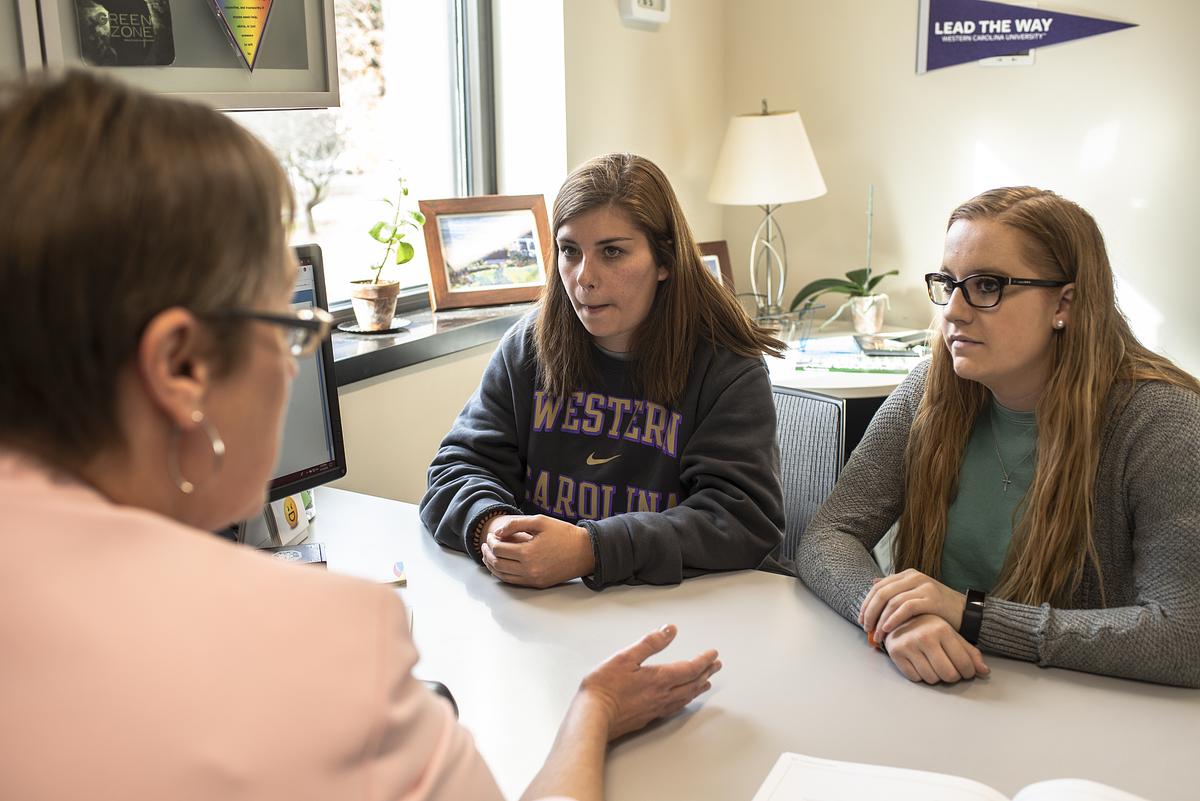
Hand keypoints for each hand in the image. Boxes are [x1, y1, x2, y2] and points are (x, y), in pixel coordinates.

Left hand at [480, 514, 595, 588]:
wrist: (585, 552)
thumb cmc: (564, 534)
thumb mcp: (540, 521)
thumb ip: (516, 524)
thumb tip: (497, 533)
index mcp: (528, 553)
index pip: (498, 549)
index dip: (490, 542)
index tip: (490, 535)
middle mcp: (528, 569)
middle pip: (497, 563)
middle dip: (488, 553)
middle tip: (486, 545)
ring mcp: (533, 579)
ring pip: (503, 576)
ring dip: (492, 565)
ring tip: (490, 555)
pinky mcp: (538, 584)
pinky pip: (514, 582)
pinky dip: (503, 575)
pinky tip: (501, 566)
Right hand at [578, 624, 720, 739]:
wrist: (593, 717)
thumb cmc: (604, 688)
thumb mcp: (626, 657)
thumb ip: (650, 642)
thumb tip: (670, 630)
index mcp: (660, 678)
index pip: (691, 668)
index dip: (704, 660)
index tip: (713, 654)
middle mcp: (663, 695)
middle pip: (692, 683)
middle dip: (707, 673)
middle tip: (716, 666)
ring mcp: (656, 708)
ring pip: (686, 697)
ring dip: (698, 687)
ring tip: (706, 683)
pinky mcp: (648, 717)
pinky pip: (675, 707)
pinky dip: (685, 700)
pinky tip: (682, 701)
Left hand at [859, 568, 965, 640]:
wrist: (967, 613)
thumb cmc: (938, 609)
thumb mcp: (915, 596)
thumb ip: (896, 590)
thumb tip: (874, 582)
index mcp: (907, 575)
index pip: (878, 587)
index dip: (866, 603)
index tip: (861, 620)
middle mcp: (914, 577)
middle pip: (882, 593)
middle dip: (870, 612)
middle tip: (865, 628)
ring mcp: (923, 586)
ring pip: (892, 601)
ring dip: (880, 619)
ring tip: (876, 635)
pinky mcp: (931, 598)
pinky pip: (906, 608)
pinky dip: (894, 619)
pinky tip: (888, 629)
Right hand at [881, 614, 989, 683]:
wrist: (897, 616)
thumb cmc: (928, 627)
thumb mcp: (951, 634)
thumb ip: (970, 653)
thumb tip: (985, 672)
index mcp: (942, 630)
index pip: (964, 664)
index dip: (968, 673)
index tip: (965, 671)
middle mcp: (925, 637)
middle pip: (948, 674)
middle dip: (952, 677)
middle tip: (950, 671)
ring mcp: (908, 645)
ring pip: (931, 679)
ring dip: (936, 677)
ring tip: (934, 666)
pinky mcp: (895, 653)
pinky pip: (915, 678)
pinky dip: (920, 676)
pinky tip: (920, 664)